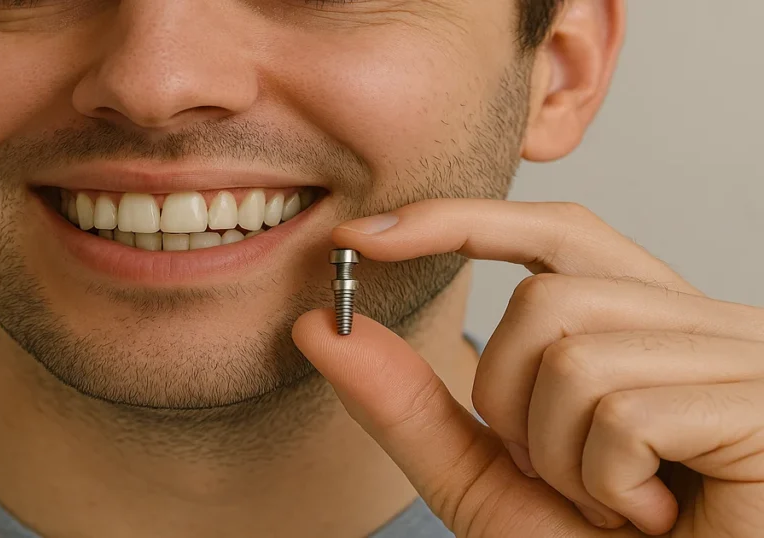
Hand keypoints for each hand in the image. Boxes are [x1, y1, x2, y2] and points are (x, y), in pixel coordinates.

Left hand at [292, 200, 763, 536]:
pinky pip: (621, 414)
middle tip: (559, 474)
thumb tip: (321, 327)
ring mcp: (741, 358)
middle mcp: (703, 324)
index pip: (554, 234)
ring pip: (573, 356)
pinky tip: (653, 517)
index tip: (361, 237)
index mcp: (646, 325)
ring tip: (614, 504)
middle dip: (509, 402)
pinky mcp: (761, 403)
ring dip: (558, 457)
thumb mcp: (486, 478)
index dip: (460, 221)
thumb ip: (410, 405)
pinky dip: (605, 484)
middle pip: (544, 299)